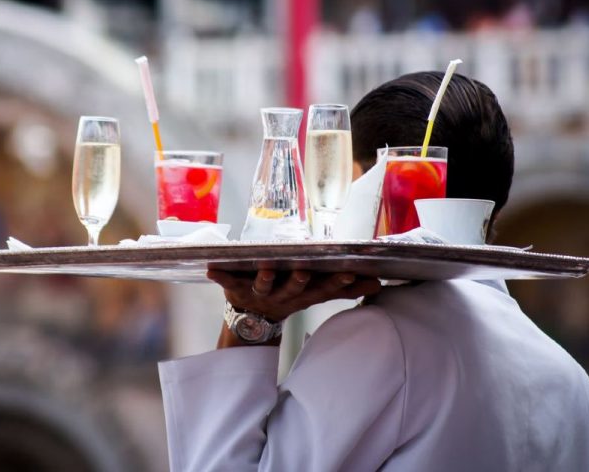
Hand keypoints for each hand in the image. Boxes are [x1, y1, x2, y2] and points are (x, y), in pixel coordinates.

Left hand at [207, 265, 381, 323]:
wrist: (252, 321)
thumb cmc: (289, 296)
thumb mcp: (316, 294)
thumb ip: (344, 288)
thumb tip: (377, 283)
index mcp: (302, 295)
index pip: (323, 289)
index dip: (336, 284)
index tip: (349, 274)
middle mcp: (282, 295)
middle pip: (293, 288)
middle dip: (299, 280)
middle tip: (304, 271)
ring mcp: (259, 293)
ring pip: (263, 285)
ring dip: (264, 277)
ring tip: (265, 267)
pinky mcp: (236, 289)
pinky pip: (227, 282)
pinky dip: (219, 276)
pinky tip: (210, 268)